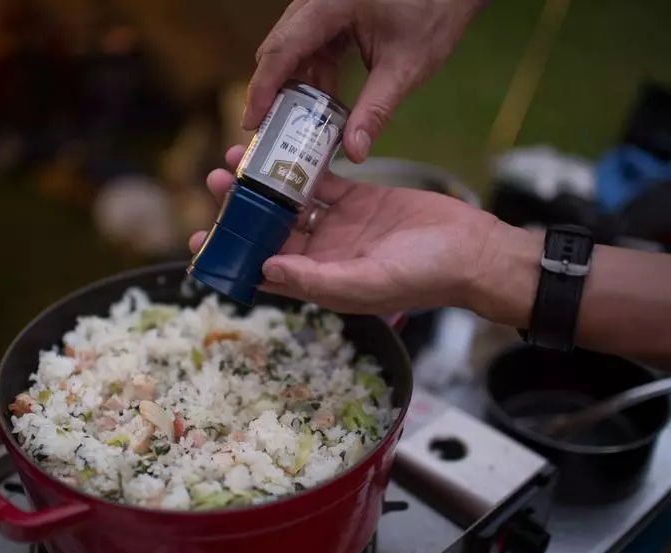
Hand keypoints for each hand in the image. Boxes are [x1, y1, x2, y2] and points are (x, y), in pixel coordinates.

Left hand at [189, 145, 500, 315]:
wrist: (471, 249)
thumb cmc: (424, 275)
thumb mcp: (367, 282)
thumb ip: (316, 279)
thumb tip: (265, 269)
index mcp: (320, 281)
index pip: (264, 270)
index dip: (233, 257)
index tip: (201, 241)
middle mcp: (324, 254)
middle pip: (270, 231)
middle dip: (241, 212)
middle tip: (216, 186)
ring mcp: (340, 226)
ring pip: (290, 204)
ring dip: (263, 186)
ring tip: (235, 163)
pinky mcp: (359, 199)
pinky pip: (322, 182)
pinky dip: (300, 168)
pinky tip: (278, 151)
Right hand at [243, 0, 487, 161]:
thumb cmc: (435, 11)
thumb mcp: (405, 67)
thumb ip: (375, 111)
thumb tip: (353, 153)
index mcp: (330, 4)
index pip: (281, 50)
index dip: (261, 89)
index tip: (250, 123)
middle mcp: (317, 0)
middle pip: (279, 49)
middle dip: (273, 92)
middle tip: (269, 133)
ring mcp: (321, 3)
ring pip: (291, 48)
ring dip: (295, 86)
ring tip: (296, 125)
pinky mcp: (330, 10)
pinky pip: (309, 45)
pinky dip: (313, 75)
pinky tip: (323, 104)